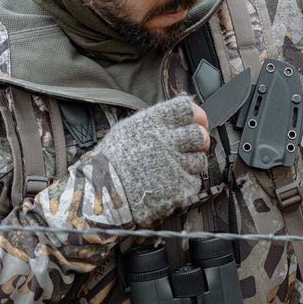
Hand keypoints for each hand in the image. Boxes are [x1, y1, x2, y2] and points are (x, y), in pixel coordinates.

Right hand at [101, 95, 209, 227]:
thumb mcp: (127, 130)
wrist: (102, 193)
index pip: (187, 109)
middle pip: (199, 134)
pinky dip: (184, 183)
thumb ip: (155, 121)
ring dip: (190, 163)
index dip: (196, 116)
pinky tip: (168, 183)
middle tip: (189, 147)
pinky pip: (193, 181)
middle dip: (198, 141)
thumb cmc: (111, 162)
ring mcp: (174, 164)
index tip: (196, 122)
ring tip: (171, 168)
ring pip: (199, 159)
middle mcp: (166, 140)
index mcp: (153, 123)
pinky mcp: (179, 186)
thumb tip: (179, 113)